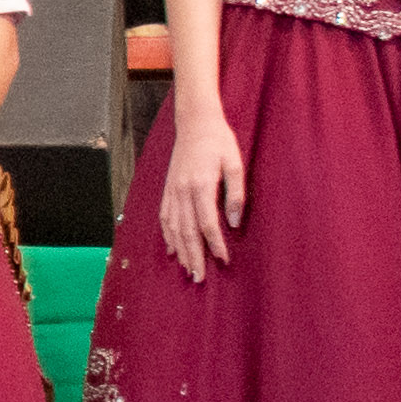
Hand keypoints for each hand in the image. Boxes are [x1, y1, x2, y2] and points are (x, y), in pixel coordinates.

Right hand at [158, 113, 248, 280]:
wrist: (195, 123)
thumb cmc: (219, 141)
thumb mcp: (235, 163)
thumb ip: (235, 193)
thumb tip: (234, 222)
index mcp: (200, 185)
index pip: (207, 223)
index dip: (215, 244)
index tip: (224, 260)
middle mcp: (182, 191)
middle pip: (187, 231)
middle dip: (194, 256)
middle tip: (200, 278)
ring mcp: (172, 191)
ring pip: (174, 228)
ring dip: (181, 250)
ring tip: (188, 269)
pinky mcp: (168, 189)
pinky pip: (165, 217)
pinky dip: (168, 236)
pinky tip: (173, 249)